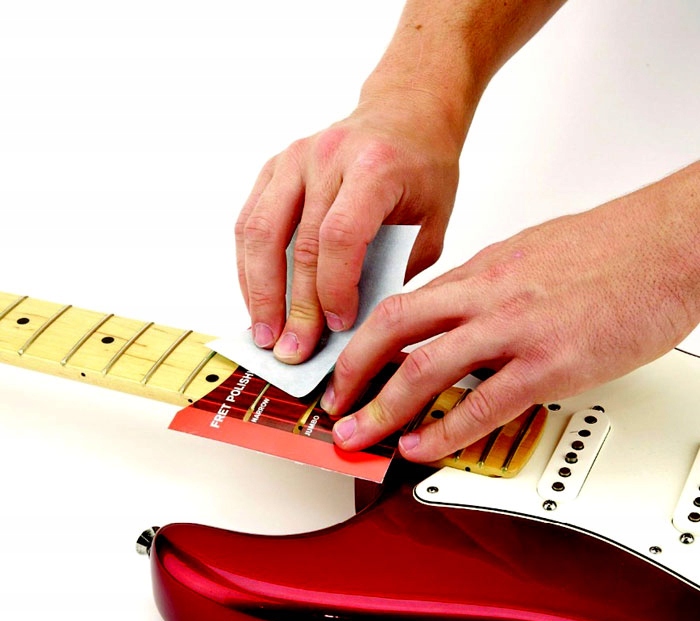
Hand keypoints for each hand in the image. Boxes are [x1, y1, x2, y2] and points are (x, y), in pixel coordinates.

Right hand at [235, 88, 463, 363]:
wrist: (404, 114)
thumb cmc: (422, 171)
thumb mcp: (430, 224)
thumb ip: (395, 269)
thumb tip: (352, 324)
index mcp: (374, 167)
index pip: (341, 237)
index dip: (334, 289)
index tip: (339, 326)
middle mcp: (328, 156)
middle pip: (298, 242)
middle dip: (294, 306)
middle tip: (292, 351)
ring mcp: (294, 158)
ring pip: (260, 232)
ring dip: (258, 291)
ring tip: (263, 334)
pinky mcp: (274, 167)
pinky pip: (249, 222)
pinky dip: (249, 267)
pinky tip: (255, 299)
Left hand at [321, 161, 699, 460]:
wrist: (669, 244)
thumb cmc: (608, 249)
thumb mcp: (527, 255)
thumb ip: (484, 288)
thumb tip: (453, 314)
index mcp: (480, 272)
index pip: (401, 306)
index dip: (362, 342)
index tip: (345, 368)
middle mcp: (487, 296)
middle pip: (394, 329)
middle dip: (352, 371)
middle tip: (332, 404)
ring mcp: (515, 328)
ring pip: (426, 367)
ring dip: (383, 407)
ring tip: (359, 435)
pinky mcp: (550, 362)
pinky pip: (484, 403)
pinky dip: (444, 431)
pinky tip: (421, 448)